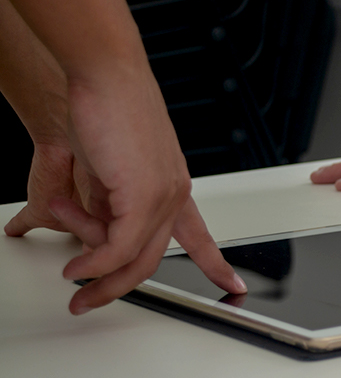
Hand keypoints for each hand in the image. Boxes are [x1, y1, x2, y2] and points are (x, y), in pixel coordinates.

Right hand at [6, 67, 245, 313]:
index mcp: (173, 186)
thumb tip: (94, 233)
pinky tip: (77, 267)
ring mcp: (163, 196)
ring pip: (134, 259)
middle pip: (152, 259)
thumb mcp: (106, 171)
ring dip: (96, 276)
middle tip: (86, 301)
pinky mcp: (144, 196)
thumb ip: (105, 204)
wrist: (107, 76)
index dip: (216, 263)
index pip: (200, 235)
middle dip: (116, 287)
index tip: (232, 284)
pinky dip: (95, 262)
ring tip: (70, 274)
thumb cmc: (106, 109)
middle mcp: (175, 194)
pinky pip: (119, 247)